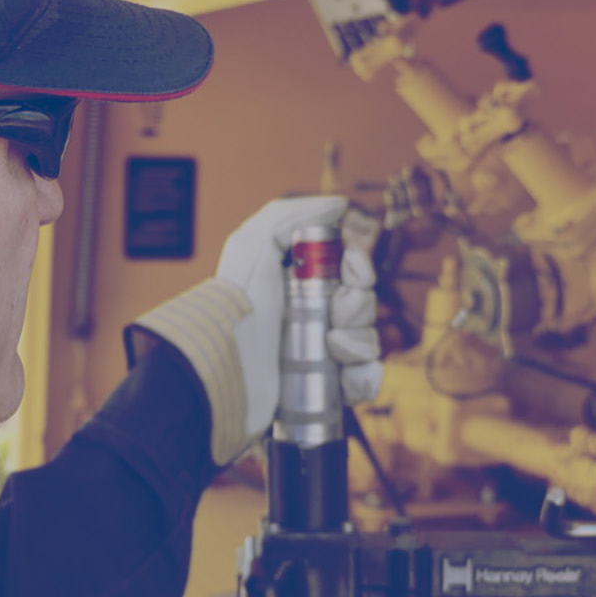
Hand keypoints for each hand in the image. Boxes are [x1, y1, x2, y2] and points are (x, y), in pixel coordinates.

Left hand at [134, 196, 383, 464]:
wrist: (227, 368)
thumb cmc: (236, 305)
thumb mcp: (252, 244)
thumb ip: (290, 214)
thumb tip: (340, 205)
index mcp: (299, 286)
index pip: (350, 273)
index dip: (359, 268)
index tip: (352, 268)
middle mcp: (310, 319)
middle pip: (363, 306)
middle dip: (357, 306)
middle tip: (335, 315)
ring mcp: (317, 356)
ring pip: (368, 342)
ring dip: (358, 342)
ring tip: (331, 347)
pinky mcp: (322, 392)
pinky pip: (364, 381)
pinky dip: (363, 378)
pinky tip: (346, 376)